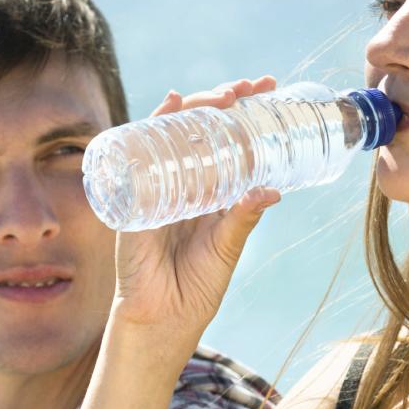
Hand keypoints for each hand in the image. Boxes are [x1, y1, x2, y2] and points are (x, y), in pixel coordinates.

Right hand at [110, 76, 281, 352]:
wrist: (161, 322)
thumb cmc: (194, 289)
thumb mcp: (226, 248)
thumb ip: (243, 218)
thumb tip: (274, 188)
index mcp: (208, 193)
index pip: (226, 141)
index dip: (243, 113)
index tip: (267, 90)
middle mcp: (182, 182)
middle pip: (200, 129)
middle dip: (224, 101)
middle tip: (250, 86)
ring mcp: (156, 185)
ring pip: (174, 133)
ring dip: (196, 106)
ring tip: (222, 94)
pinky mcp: (134, 197)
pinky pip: (141, 153)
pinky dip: (151, 126)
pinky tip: (168, 106)